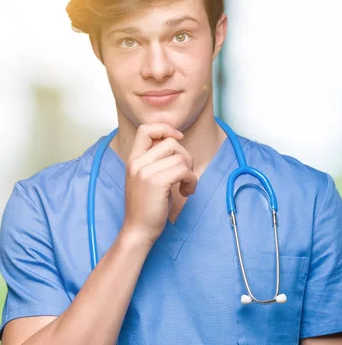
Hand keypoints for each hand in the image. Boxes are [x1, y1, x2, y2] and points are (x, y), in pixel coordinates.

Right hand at [121, 123, 196, 242]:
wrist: (138, 230)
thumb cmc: (147, 207)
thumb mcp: (147, 178)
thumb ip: (156, 160)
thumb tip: (177, 142)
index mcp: (133, 159)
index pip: (146, 129)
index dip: (166, 129)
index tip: (179, 139)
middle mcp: (137, 162)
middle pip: (171, 142)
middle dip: (185, 157)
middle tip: (185, 175)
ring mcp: (145, 171)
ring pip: (180, 157)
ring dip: (190, 172)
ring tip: (185, 186)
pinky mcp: (156, 181)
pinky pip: (184, 170)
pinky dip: (191, 181)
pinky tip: (186, 192)